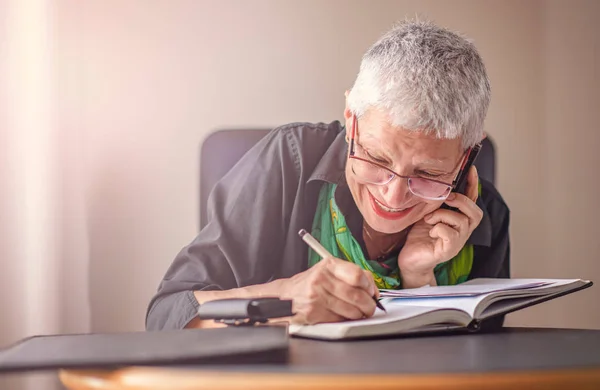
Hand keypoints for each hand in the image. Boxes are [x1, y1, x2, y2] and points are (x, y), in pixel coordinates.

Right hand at [280, 257, 376, 324]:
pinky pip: (340, 319)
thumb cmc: (311, 283)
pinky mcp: (314, 313)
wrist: (286, 296)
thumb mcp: (329, 271)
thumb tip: (372, 289)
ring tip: (358, 313)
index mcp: (329, 265)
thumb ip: (350, 275)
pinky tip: (343, 316)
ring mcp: (317, 297)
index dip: (369, 286)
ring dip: (359, 315)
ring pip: (351, 310)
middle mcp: (322, 279)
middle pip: (357, 295)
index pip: (357, 275)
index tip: (371, 292)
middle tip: (370, 307)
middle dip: (369, 305)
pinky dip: (346, 320)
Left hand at [397, 166, 482, 287]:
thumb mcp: (427, 213)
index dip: (473, 185)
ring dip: (441, 215)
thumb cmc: (418, 236)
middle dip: (460, 201)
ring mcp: (458, 242)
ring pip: (460, 220)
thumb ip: (437, 202)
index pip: (472, 201)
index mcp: (459, 220)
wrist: (409, 259)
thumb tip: (438, 183)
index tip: (471, 168)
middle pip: (475, 212)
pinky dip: (437, 228)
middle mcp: (463, 231)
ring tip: (429, 220)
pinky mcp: (449, 250)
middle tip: (444, 199)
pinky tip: (429, 233)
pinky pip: (449, 233)